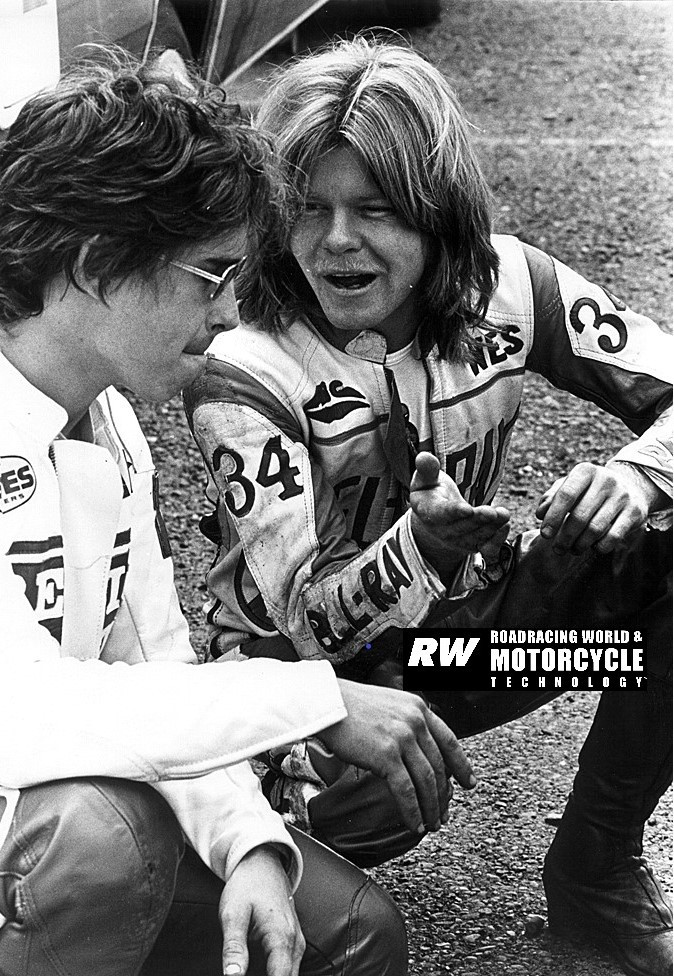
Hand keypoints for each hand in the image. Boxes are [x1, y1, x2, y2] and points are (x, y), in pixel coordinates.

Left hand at [219, 845, 304, 975]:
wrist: (262, 863)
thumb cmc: (246, 886)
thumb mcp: (232, 914)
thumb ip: (233, 948)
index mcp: (281, 937)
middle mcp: (295, 942)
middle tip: (245, 972)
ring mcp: (297, 942)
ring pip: (290, 975)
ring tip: (248, 969)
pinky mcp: (294, 941)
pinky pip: (289, 967)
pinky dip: (277, 974)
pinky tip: (259, 971)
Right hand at [323, 678, 476, 834]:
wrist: (326, 702)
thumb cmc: (349, 705)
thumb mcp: (388, 705)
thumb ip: (405, 722)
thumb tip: (413, 747)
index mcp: (418, 708)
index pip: (449, 740)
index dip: (461, 765)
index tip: (468, 782)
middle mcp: (415, 721)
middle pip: (439, 766)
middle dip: (444, 795)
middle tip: (444, 813)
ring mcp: (402, 738)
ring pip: (427, 781)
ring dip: (431, 807)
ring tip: (432, 823)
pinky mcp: (387, 755)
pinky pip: (406, 790)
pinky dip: (413, 811)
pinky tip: (415, 823)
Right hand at [410, 452, 509, 574]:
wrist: (435, 517)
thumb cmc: (431, 492)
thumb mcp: (425, 479)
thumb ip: (427, 469)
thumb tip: (424, 456)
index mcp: (429, 512)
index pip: (441, 514)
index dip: (454, 512)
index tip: (467, 509)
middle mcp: (443, 530)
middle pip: (463, 527)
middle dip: (478, 520)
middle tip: (492, 512)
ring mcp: (459, 540)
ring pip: (477, 537)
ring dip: (492, 527)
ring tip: (503, 514)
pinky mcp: (474, 545)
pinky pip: (486, 549)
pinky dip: (497, 541)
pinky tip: (505, 526)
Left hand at [536, 460, 664, 553]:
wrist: (632, 486)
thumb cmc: (590, 490)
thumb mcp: (571, 486)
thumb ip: (552, 497)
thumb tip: (540, 514)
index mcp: (585, 471)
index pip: (566, 495)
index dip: (553, 517)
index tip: (545, 535)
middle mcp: (606, 480)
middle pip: (579, 516)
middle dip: (565, 537)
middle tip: (558, 549)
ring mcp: (623, 496)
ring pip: (595, 529)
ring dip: (580, 545)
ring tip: (573, 550)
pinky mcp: (635, 512)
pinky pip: (614, 536)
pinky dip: (600, 547)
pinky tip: (594, 548)